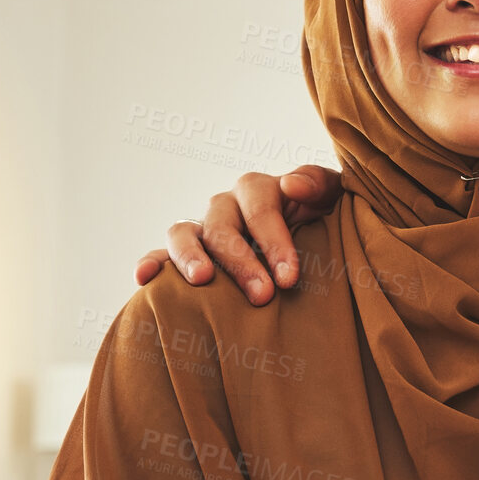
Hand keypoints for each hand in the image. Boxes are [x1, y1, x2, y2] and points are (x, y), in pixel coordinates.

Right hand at [134, 165, 343, 304]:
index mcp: (261, 189)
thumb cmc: (328, 219)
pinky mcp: (190, 254)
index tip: (289, 277)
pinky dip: (151, 261)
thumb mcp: (334, 197)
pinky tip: (144, 278)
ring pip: (183, 233)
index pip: (261, 207)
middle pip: (222, 224)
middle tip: (262, 295)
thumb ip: (318, 184)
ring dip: (190, 256)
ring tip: (202, 281)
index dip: (274, 240)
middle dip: (241, 261)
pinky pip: (162, 253)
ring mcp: (204, 228)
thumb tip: (289, 185)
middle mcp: (227, 205)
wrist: (319, 238)